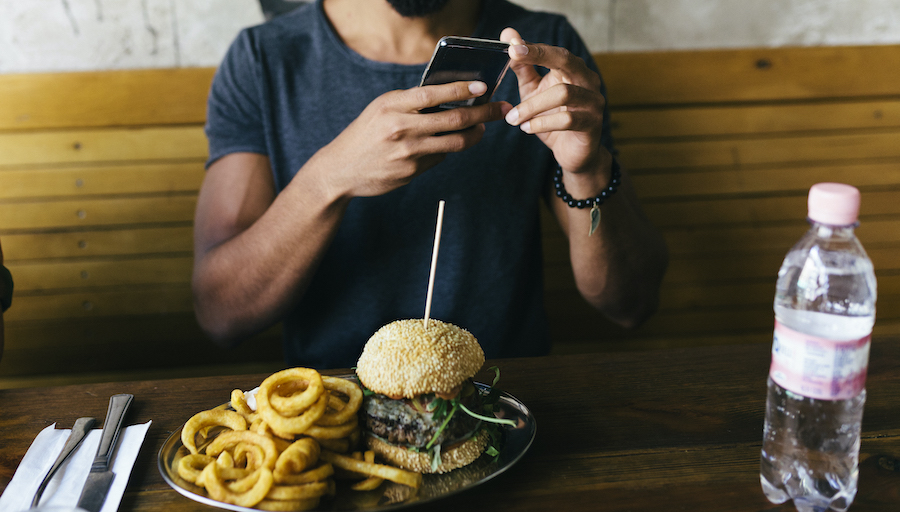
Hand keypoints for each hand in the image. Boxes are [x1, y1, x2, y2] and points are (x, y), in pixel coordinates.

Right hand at [315, 81, 509, 198]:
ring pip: (454, 142)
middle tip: (499, 110)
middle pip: (453, 120)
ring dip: (474, 135)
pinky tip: (450, 144)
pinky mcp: (411, 172)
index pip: (434, 94)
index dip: (462, 90)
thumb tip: (450, 96)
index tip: (483, 87)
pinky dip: (449, 150)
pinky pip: (440, 158)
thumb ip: (411, 102)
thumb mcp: (381, 108)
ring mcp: (408, 152)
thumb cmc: (365, 133)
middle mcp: (401, 128)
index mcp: (392, 105)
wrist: (340, 170)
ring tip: (482, 129)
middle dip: (482, 114)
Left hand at [500, 27, 606, 175]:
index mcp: (573, 70)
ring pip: (563, 93)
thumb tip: (508, 36)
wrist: (574, 154)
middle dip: (539, 56)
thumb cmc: (553, 118)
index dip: (533, 48)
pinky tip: (526, 128)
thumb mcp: (533, 91)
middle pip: (567, 60)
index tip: (511, 45)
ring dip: (532, 105)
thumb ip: (522, 67)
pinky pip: (567, 120)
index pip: (555, 52)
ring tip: (513, 117)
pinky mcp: (592, 124)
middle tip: (514, 57)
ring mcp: (593, 102)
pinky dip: (541, 123)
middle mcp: (587, 81)